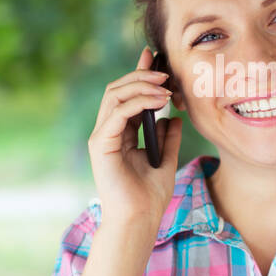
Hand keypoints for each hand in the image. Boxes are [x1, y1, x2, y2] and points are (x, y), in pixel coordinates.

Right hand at [88, 46, 182, 228]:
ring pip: (114, 95)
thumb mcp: (167, 159)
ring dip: (141, 85)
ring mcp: (101, 137)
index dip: (139, 73)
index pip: (126, 95)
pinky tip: (158, 101)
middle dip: (141, 75)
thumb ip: (169, 137)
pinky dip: (138, 102)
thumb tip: (175, 117)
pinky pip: (117, 112)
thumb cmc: (150, 196)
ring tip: (165, 85)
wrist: (139, 219)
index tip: (153, 55)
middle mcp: (107, 132)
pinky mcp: (100, 144)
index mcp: (120, 134)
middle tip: (165, 71)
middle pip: (117, 89)